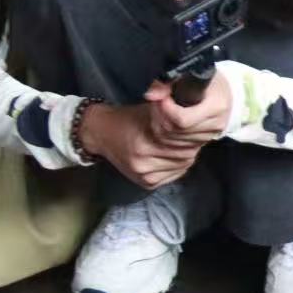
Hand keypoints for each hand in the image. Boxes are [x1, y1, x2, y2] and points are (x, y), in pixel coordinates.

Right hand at [79, 101, 201, 189]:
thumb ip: (171, 113)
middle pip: (186, 154)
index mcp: (143, 142)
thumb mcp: (149, 109)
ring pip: (183, 164)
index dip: (192, 132)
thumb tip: (193, 110)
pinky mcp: (147, 183)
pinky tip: (169, 155)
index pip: (184, 141)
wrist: (99, 133)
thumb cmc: (126, 118)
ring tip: (176, 143)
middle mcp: (143, 162)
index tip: (190, 125)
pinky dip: (177, 164)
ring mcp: (145, 175)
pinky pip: (175, 174)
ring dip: (185, 154)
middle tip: (185, 134)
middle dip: (190, 143)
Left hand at [145, 73, 232, 145]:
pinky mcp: (204, 143)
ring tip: (161, 110)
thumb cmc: (206, 80)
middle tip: (157, 103)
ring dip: (160, 125)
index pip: (182, 119)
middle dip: (159, 116)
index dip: (166, 109)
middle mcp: (216, 124)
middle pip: (175, 130)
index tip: (162, 98)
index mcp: (216, 106)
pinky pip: (175, 145)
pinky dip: (165, 134)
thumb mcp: (189, 74)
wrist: (223, 92)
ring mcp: (210, 136)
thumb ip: (167, 83)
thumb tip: (150, 94)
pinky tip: (166, 120)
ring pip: (172, 140)